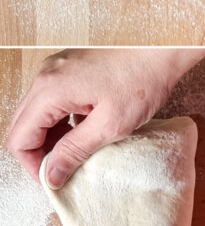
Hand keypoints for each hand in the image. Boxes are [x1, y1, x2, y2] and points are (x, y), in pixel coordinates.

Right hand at [6, 48, 204, 188]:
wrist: (163, 46)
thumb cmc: (142, 79)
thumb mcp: (110, 125)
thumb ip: (75, 151)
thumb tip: (52, 175)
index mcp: (50, 90)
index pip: (20, 138)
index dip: (33, 165)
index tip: (55, 179)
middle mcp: (46, 75)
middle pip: (23, 125)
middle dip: (40, 152)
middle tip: (66, 168)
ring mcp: (57, 68)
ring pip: (37, 113)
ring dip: (52, 136)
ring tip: (79, 150)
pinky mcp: (70, 67)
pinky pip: (53, 100)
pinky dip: (62, 119)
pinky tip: (86, 128)